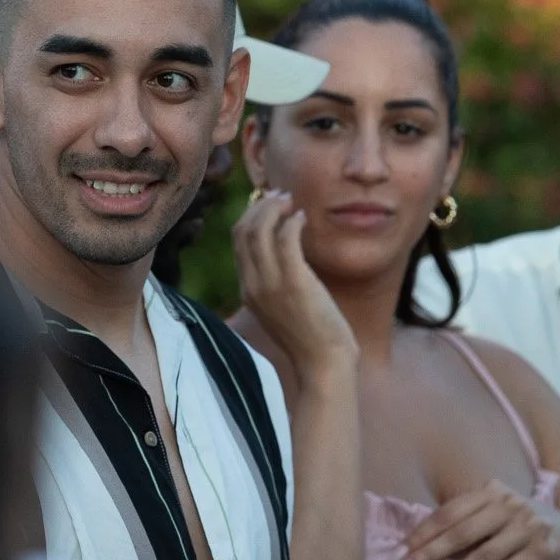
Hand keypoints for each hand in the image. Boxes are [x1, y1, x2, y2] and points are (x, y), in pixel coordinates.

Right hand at [234, 190, 357, 372]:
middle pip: (243, 230)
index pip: (237, 240)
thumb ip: (276, 280)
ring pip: (259, 230)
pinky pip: (286, 239)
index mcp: (247, 290)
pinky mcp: (294, 283)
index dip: (251, 215)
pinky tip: (303, 218)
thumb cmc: (310, 335)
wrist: (323, 363)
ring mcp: (271, 285)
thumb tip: (284, 248)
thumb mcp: (282, 306)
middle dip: (260, 206)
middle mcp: (253, 285)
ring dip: (274, 208)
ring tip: (291, 201)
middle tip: (281, 196)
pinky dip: (292, 221)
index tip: (269, 204)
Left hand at [396, 479, 559, 559]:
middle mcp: (509, 504)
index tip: (396, 554)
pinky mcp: (542, 551)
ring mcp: (528, 527)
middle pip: (460, 533)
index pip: (447, 512)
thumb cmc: (522, 529)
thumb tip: (416, 542)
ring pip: (481, 556)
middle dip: (427, 556)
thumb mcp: (497, 515)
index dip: (420, 533)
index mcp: (492, 490)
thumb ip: (466, 521)